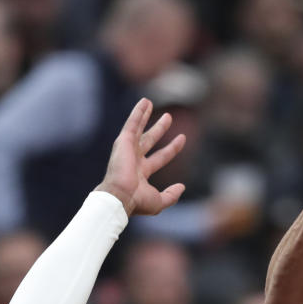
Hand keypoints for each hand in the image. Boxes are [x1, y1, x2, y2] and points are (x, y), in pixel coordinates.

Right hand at [96, 98, 185, 214]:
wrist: (120, 197)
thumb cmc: (136, 202)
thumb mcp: (159, 202)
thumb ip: (171, 195)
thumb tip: (182, 187)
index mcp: (141, 173)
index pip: (160, 157)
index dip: (172, 148)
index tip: (182, 138)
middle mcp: (134, 160)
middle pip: (149, 140)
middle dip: (159, 129)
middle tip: (169, 117)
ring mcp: (128, 150)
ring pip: (138, 129)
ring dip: (143, 115)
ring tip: (149, 102)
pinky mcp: (123, 142)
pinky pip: (132, 124)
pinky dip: (138, 113)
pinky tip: (144, 102)